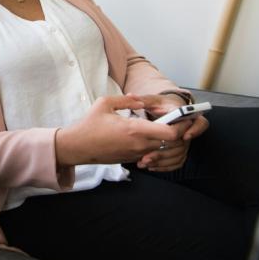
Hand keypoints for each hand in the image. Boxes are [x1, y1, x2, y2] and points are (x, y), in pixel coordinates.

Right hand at [55, 94, 178, 166]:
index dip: (180, 126)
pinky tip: (143, 136)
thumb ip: (126, 100)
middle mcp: (140, 144)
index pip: (171, 133)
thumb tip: (140, 101)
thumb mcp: (104, 103)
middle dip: (176, 132)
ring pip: (161, 149)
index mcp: (136, 129)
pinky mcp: (131, 159)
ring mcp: (136, 153)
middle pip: (171, 143)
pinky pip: (150, 153)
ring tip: (157, 127)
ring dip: (164, 140)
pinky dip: (153, 146)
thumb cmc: (89, 124)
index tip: (180, 118)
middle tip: (172, 121)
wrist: (77, 147)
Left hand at [135, 94, 208, 171]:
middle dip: (167, 151)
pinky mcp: (179, 150)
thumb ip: (142, 99)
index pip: (200, 123)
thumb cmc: (160, 105)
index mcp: (186, 117)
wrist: (165, 111)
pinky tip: (151, 166)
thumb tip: (130, 96)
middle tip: (149, 155)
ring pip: (180, 155)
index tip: (184, 135)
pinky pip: (177, 162)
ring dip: (162, 160)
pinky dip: (165, 166)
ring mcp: (184, 142)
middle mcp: (188, 130)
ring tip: (145, 161)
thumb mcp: (152, 100)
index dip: (194, 130)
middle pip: (185, 144)